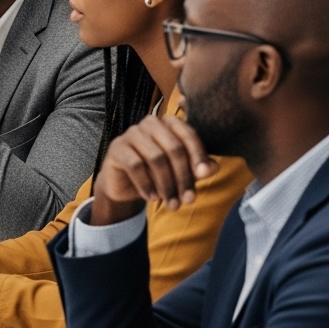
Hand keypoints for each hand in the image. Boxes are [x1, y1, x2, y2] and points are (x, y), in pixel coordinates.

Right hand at [91, 116, 218, 225]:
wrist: (125, 186)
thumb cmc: (157, 174)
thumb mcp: (181, 173)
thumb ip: (198, 169)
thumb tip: (212, 168)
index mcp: (169, 123)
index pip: (188, 135)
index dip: (198, 155)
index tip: (204, 176)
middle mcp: (150, 123)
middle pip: (174, 148)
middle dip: (183, 177)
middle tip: (188, 200)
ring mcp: (131, 133)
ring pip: (156, 158)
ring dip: (167, 185)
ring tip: (172, 204)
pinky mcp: (117, 148)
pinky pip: (135, 166)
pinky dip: (147, 185)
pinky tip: (152, 198)